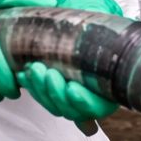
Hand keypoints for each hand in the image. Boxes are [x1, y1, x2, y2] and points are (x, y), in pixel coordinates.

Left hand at [19, 0, 127, 130]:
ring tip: (34, 68)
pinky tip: (23, 74)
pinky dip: (31, 87)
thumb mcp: (106, 36)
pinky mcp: (53, 94)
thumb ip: (110, 43)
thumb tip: (117, 41)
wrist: (85, 30)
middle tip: (47, 72)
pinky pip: (41, 98)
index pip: (98, 108)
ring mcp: (71, 100)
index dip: (84, 102)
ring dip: (41, 90)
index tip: (72, 87)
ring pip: (55, 107)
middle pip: (72, 110)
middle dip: (56, 93)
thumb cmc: (99, 33)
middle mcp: (91, 101)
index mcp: (110, 91)